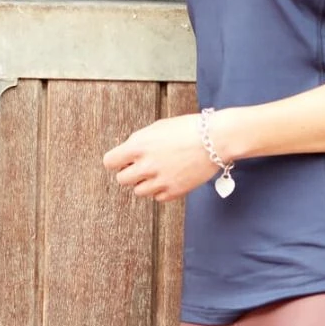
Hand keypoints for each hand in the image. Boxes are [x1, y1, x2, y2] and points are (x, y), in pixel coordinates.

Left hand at [103, 114, 218, 201]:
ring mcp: (159, 181)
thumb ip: (140, 141)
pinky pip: (157, 198)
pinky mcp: (173, 192)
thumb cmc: (188, 128)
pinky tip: (170, 177)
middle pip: (122, 180)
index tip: (122, 160)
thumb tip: (129, 152)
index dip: (116, 161)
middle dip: (129, 173)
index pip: (109, 162)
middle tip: (141, 166)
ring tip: (159, 170)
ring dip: (145, 183)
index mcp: (138, 146)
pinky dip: (161, 190)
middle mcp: (146, 166)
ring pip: (139, 191)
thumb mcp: (158, 127)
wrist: (215, 139)